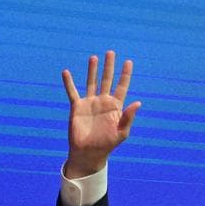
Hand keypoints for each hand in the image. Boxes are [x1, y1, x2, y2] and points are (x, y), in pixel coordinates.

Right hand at [62, 50, 140, 177]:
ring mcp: (90, 103)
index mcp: (116, 106)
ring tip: (93, 57)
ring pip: (91, 82)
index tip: (128, 61)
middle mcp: (103, 101)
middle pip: (107, 80)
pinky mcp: (77, 107)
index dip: (125, 74)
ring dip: (92, 70)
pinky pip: (72, 92)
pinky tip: (66, 72)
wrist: (88, 153)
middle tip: (111, 52)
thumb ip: (128, 117)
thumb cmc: (107, 144)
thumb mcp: (122, 132)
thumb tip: (138, 102)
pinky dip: (69, 82)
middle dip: (109, 66)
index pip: (121, 86)